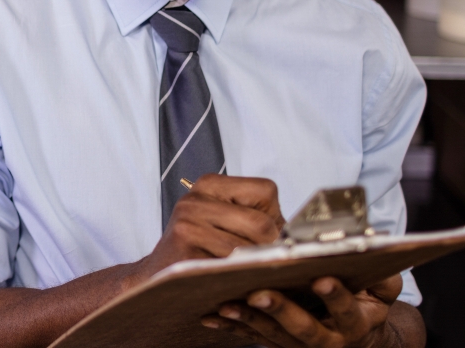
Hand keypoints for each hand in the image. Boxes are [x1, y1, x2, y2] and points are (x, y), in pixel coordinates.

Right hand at [137, 174, 285, 278]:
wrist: (159, 278)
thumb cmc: (200, 250)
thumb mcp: (224, 221)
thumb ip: (260, 218)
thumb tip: (305, 233)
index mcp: (210, 184)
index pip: (266, 191)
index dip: (273, 216)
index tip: (261, 235)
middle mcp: (195, 198)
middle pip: (262, 224)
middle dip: (268, 248)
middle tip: (257, 262)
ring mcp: (187, 223)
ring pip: (249, 249)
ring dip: (253, 267)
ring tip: (241, 272)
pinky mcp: (185, 251)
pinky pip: (231, 267)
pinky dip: (237, 278)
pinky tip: (229, 280)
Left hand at [201, 274, 404, 347]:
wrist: (357, 341)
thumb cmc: (366, 305)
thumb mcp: (383, 293)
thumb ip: (383, 278)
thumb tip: (377, 256)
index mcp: (355, 325)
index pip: (347, 313)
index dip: (337, 297)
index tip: (322, 279)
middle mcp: (327, 341)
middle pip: (303, 329)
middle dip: (280, 311)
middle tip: (260, 293)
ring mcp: (300, 346)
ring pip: (273, 335)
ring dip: (249, 320)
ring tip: (227, 304)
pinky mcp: (278, 344)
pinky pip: (252, 338)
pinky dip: (232, 328)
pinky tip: (211, 317)